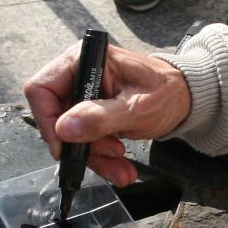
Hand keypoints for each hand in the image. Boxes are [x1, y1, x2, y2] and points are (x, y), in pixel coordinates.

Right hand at [23, 42, 191, 186]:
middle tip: (108, 155)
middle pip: (56, 117)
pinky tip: (119, 167)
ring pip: (70, 136)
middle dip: (80, 145)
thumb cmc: (166, 91)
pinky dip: (100, 158)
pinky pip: (84, 142)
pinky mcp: (91, 116)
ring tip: (120, 167)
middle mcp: (78, 76)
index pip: (42, 89)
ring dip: (93, 158)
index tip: (64, 146)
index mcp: (84, 60)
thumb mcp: (137, 108)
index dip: (47, 120)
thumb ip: (101, 118)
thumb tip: (65, 128)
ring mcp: (84, 98)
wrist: (185, 98)